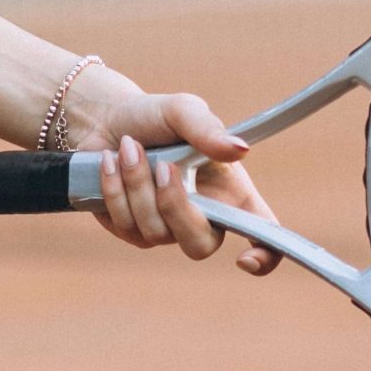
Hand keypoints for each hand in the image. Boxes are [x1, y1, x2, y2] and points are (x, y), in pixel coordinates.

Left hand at [68, 81, 282, 275]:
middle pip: (199, 245)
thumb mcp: (183, 111)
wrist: (106, 119)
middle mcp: (202, 217)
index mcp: (230, 193)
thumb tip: (239, 149)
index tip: (243, 258)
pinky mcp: (132, 232)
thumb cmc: (155, 117)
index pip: (261, 232)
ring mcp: (166, 230)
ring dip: (138, 185)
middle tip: (163, 166)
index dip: (264, 256)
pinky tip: (109, 161)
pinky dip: (115, 189)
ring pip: (155, 232)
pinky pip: (126, 225)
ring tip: (128, 146)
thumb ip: (208, 130)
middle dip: (175, 206)